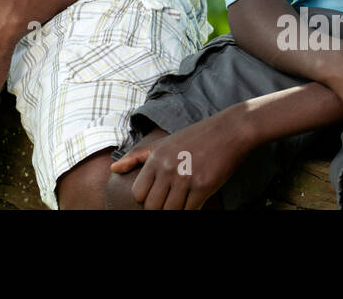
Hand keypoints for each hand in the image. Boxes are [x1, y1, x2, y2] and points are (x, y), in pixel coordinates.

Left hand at [109, 107, 254, 209]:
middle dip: (160, 209)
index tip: (159, 195)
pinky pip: (189, 211)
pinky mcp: (203, 186)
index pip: (138, 193)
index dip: (147, 199)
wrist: (229, 131)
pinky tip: (196, 200)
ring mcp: (185, 177)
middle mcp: (167, 168)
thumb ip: (137, 157)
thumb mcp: (163, 143)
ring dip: (176, 210)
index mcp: (156, 158)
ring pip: (169, 211)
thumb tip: (113, 170)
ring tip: (183, 200)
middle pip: (152, 206)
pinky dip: (191, 210)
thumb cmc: (196, 138)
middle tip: (171, 200)